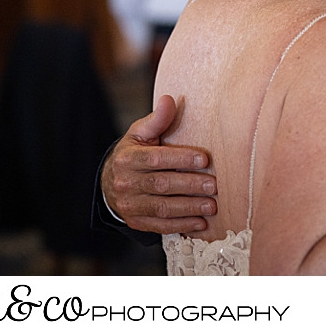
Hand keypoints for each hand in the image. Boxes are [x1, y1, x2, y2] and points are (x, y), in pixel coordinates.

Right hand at [102, 94, 216, 234]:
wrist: (111, 181)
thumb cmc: (134, 152)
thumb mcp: (140, 133)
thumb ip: (157, 119)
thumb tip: (170, 99)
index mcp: (128, 158)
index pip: (156, 159)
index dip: (181, 158)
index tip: (205, 159)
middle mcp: (126, 182)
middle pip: (161, 184)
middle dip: (190, 185)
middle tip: (214, 185)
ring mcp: (130, 204)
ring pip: (162, 208)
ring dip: (189, 208)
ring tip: (212, 206)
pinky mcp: (136, 221)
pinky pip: (160, 225)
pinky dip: (181, 225)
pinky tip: (200, 223)